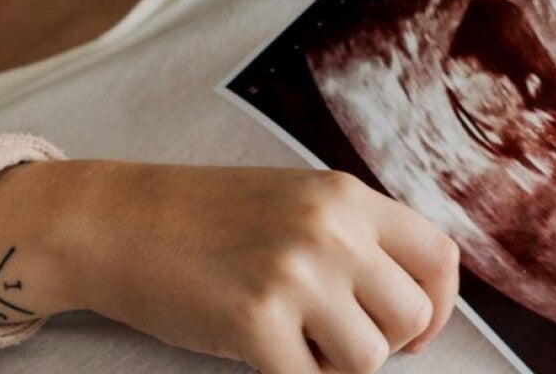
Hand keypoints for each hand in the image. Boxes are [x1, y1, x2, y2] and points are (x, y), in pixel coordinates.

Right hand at [0, 160, 460, 373]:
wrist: (115, 222)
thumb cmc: (201, 219)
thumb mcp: (293, 202)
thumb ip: (353, 238)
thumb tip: (412, 306)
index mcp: (346, 197)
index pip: (440, 259)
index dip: (437, 307)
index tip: (412, 330)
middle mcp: (330, 231)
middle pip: (409, 317)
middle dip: (381, 343)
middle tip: (334, 339)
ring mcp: (294, 276)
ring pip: (369, 359)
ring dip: (335, 366)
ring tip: (294, 343)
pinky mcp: (255, 322)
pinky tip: (262, 353)